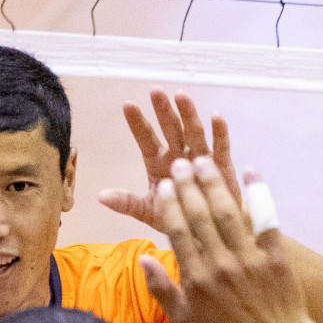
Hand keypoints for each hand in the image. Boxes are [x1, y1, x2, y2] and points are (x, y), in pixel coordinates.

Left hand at [97, 89, 244, 228]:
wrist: (205, 231)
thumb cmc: (177, 218)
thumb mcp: (149, 211)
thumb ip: (127, 203)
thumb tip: (100, 196)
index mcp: (158, 163)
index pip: (145, 139)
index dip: (137, 123)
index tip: (127, 105)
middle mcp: (178, 155)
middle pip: (170, 129)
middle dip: (163, 110)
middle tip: (155, 91)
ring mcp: (199, 157)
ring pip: (193, 132)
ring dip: (188, 114)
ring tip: (181, 96)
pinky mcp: (221, 166)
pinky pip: (220, 147)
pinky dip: (219, 132)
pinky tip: (216, 116)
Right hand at [140, 157, 313, 322]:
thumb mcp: (184, 320)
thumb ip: (161, 289)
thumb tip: (142, 260)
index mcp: (196, 279)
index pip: (178, 232)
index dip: (170, 204)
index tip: (164, 185)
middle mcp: (220, 265)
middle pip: (200, 216)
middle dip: (188, 186)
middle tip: (180, 163)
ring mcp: (249, 260)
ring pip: (228, 213)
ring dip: (215, 184)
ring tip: (205, 161)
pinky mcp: (274, 257)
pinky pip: (266, 220)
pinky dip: (259, 194)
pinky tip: (250, 171)